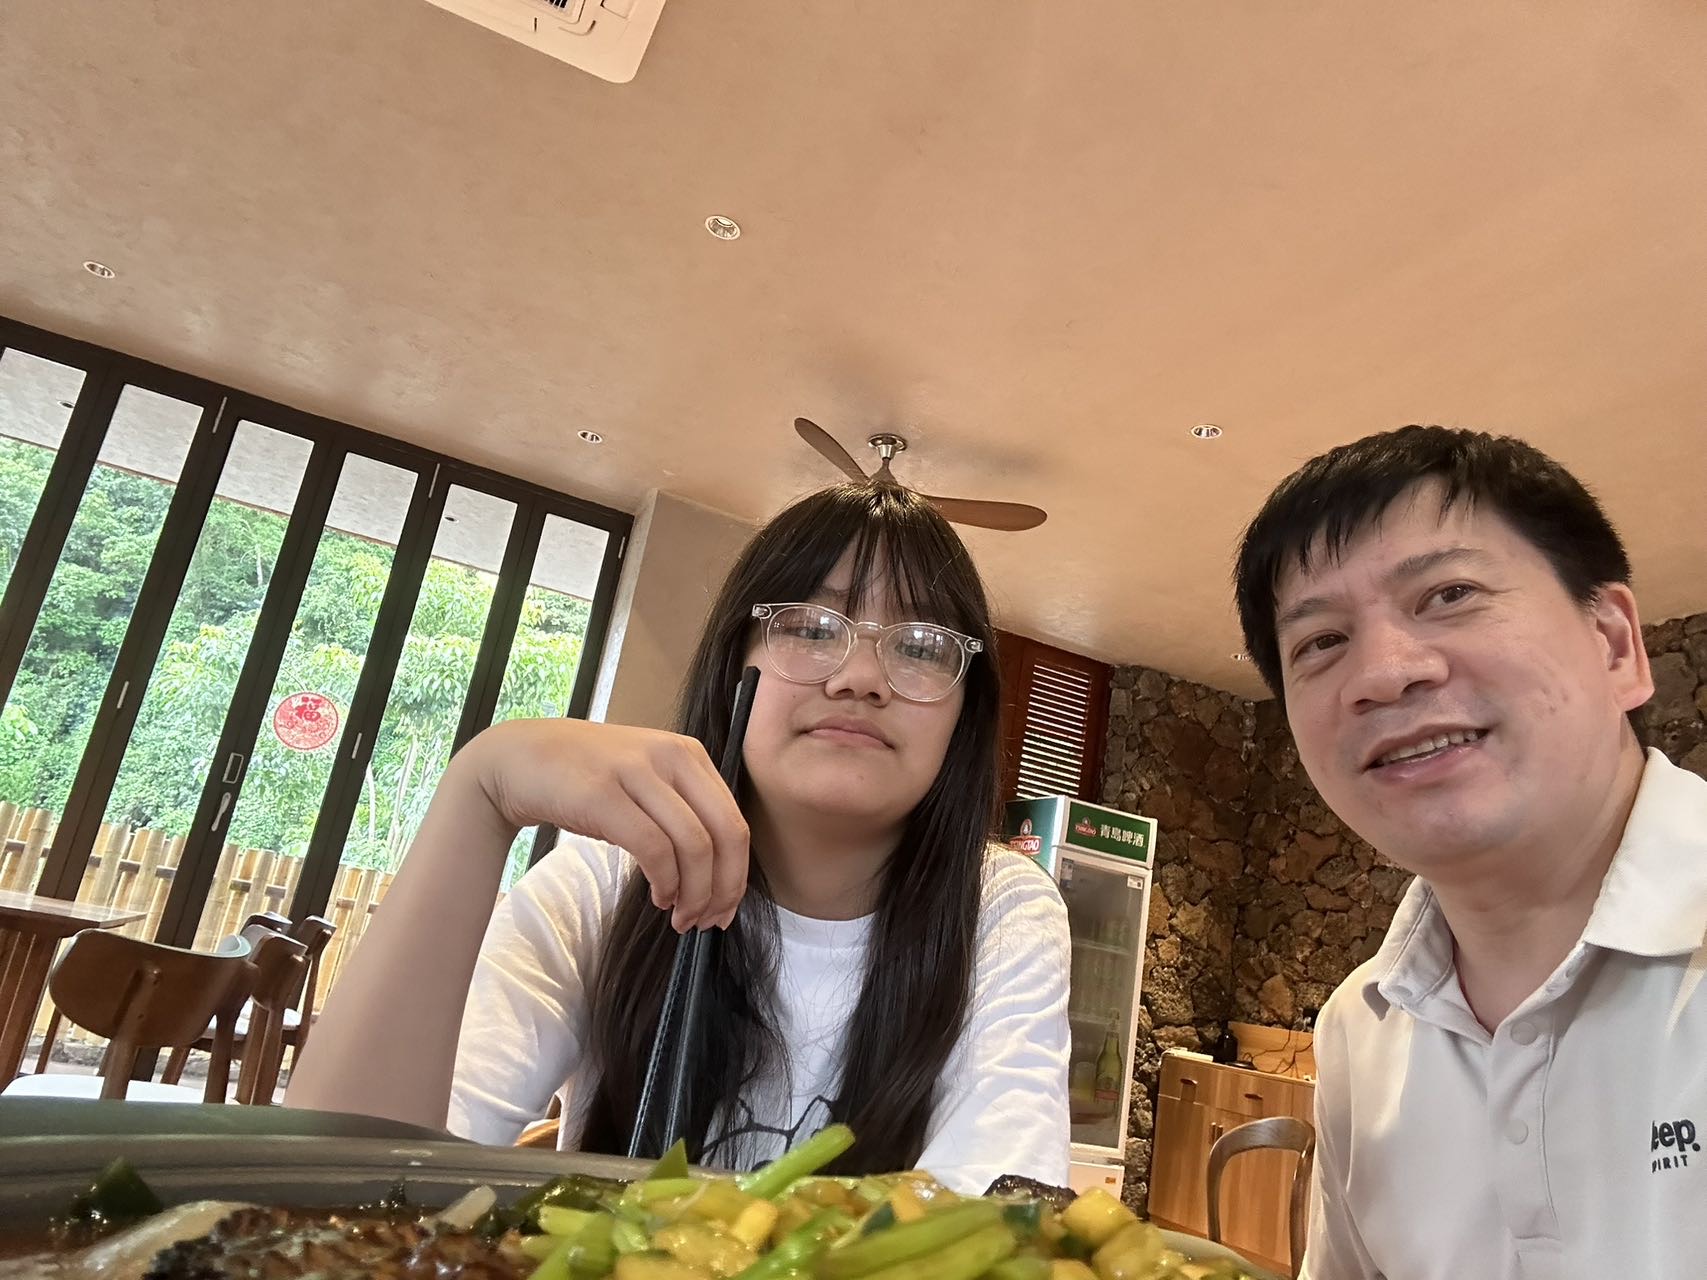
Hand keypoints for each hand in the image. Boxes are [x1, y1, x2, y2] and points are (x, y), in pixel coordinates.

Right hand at [457, 718, 748, 930]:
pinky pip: (654, 848)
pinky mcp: (604, 793)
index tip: (725, 908)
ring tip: (680, 916)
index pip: (735, 822)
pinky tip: (659, 897)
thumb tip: (718, 875)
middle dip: (722, 888)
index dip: (737, 874)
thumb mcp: (647, 782)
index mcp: (689, 754)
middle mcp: (671, 756)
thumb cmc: (586, 780)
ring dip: (694, 893)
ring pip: (694, 845)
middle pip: (725, 835)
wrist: (517, 758)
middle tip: (708, 921)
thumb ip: (683, 812)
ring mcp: (637, 772)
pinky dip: (665, 881)